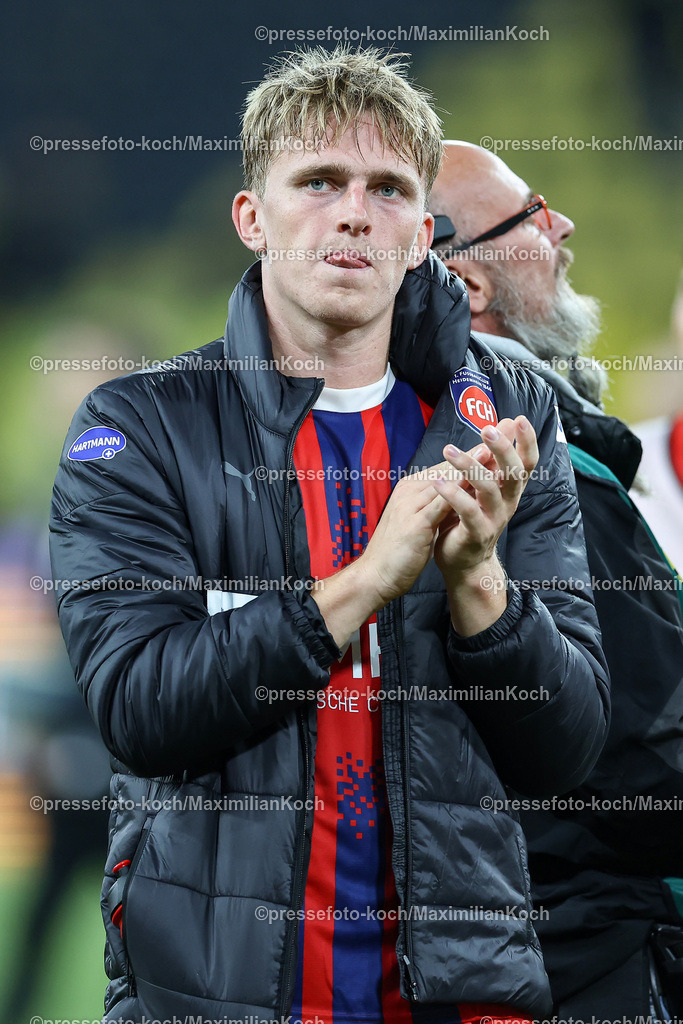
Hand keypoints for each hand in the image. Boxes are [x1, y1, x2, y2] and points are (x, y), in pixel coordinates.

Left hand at [432, 416, 538, 586]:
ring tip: (448, 450)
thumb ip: (492, 459)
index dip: (527, 441)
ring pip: (488, 488)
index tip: (519, 419)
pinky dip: (453, 494)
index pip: (527, 462)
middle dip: (502, 449)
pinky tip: (437, 482)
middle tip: (487, 429)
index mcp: (510, 489)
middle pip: (514, 472)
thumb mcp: (484, 487)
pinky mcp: (477, 533)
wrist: (463, 561)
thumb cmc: (470, 518)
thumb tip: (505, 424)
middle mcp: (507, 502)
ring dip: (468, 466)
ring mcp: (494, 519)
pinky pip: (468, 511)